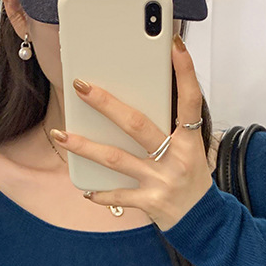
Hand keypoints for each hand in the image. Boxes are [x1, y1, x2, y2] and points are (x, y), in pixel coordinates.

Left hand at [53, 35, 212, 232]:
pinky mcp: (150, 202)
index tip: (173, 44)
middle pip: (137, 125)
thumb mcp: (191, 149)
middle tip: (81, 85)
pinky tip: (83, 188)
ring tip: (62, 134)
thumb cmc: (191, 177)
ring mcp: (161, 180)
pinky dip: (100, 193)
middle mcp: (177, 157)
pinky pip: (119, 195)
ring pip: (116, 159)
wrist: (203, 221)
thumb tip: (138, 98)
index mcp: (190, 139)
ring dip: (85, 146)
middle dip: (106, 104)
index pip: (190, 99)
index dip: (184, 71)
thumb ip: (172, 125)